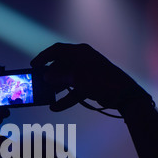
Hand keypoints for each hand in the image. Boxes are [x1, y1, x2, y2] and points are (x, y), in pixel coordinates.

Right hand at [30, 43, 150, 110]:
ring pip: (66, 79)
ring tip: (45, 95)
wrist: (124, 94)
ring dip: (56, 88)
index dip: (44, 57)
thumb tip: (46, 76)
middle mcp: (82, 61)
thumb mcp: (78, 77)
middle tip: (38, 83)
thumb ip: (59, 76)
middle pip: (60, 66)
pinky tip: (55, 107)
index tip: (33, 66)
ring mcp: (85, 74)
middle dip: (49, 75)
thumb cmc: (102, 81)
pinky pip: (73, 92)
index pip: (57, 50)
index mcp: (79, 53)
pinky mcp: (89, 86)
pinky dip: (65, 99)